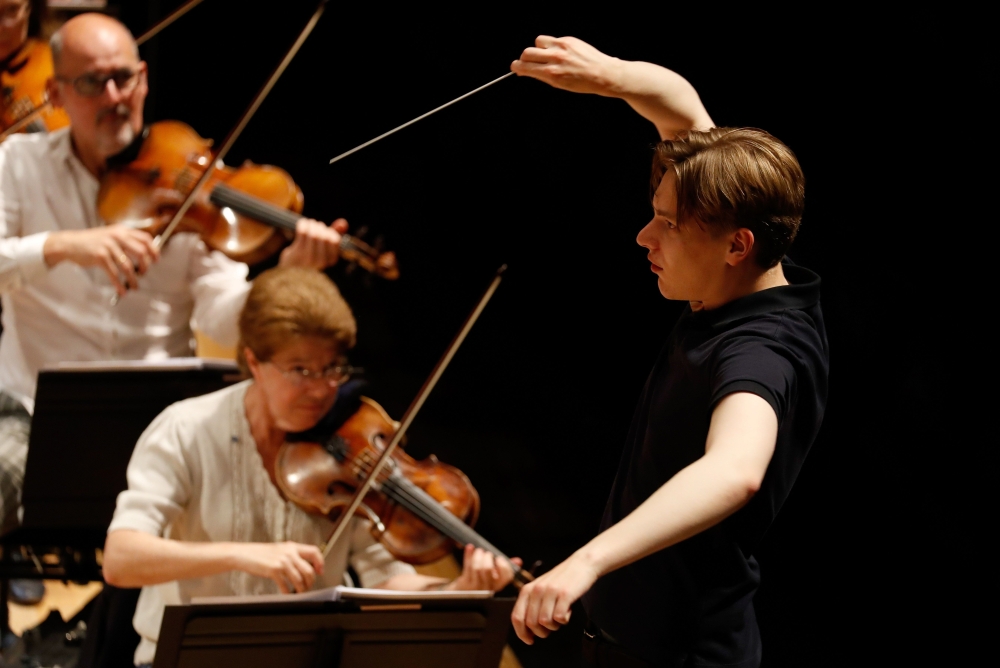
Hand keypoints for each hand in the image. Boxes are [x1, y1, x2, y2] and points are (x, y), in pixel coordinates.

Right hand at [43, 225, 159, 295]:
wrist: (70, 243)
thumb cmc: (93, 242)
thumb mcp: (111, 236)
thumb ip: (126, 242)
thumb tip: (146, 257)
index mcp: (122, 230)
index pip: (145, 238)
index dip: (154, 250)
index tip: (156, 260)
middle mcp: (117, 236)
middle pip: (141, 252)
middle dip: (145, 265)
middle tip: (143, 273)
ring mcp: (108, 246)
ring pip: (128, 266)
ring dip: (133, 279)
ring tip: (134, 286)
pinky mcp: (99, 256)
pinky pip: (114, 274)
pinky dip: (119, 284)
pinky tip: (122, 291)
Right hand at [231, 541, 324, 593]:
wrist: (243, 554)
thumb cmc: (260, 554)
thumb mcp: (279, 549)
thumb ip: (292, 554)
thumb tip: (304, 567)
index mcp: (292, 546)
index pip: (314, 551)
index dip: (320, 562)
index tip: (320, 571)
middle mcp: (289, 552)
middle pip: (309, 570)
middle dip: (311, 582)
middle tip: (308, 587)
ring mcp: (282, 561)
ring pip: (299, 579)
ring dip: (301, 589)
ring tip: (299, 592)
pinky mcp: (273, 570)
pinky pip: (286, 585)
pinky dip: (288, 592)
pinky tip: (287, 594)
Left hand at [278, 218, 347, 269]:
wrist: (290, 272)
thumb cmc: (309, 258)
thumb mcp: (323, 248)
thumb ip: (335, 235)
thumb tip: (343, 223)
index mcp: (330, 260)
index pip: (335, 241)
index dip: (330, 231)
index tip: (325, 229)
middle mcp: (321, 261)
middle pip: (324, 236)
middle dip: (320, 226)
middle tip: (315, 224)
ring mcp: (308, 258)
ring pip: (313, 234)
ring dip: (311, 224)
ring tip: (308, 223)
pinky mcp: (296, 253)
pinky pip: (302, 233)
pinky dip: (303, 225)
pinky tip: (302, 224)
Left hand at [446, 544, 520, 591]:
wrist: (466, 594)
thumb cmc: (484, 582)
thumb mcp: (496, 577)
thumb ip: (506, 568)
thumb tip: (518, 561)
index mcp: (498, 585)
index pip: (506, 576)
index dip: (503, 565)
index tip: (499, 558)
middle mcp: (487, 587)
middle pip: (487, 569)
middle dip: (487, 557)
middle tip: (487, 554)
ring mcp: (475, 586)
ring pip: (476, 567)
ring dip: (477, 555)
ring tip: (479, 551)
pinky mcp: (464, 583)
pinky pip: (466, 566)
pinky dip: (468, 554)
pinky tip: (470, 547)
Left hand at [510, 551, 598, 644]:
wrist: (582, 564)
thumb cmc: (561, 580)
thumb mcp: (540, 589)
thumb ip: (531, 605)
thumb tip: (527, 631)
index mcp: (527, 590)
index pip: (517, 617)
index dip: (522, 633)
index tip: (530, 640)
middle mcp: (536, 590)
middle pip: (532, 624)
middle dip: (542, 631)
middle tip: (551, 626)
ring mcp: (550, 591)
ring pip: (545, 622)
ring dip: (554, 625)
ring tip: (560, 615)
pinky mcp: (565, 593)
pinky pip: (560, 618)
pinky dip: (565, 619)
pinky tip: (568, 611)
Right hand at [511, 36, 621, 96]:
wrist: (603, 74)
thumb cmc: (582, 83)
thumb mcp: (560, 85)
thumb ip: (543, 76)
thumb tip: (527, 70)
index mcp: (552, 74)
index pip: (525, 66)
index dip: (517, 66)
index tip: (515, 67)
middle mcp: (555, 59)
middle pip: (527, 52)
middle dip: (524, 58)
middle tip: (527, 62)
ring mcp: (562, 47)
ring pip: (538, 41)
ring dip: (538, 48)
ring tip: (545, 55)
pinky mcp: (568, 39)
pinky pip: (552, 39)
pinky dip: (552, 46)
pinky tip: (560, 53)